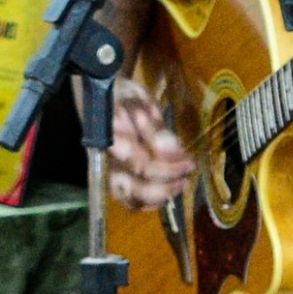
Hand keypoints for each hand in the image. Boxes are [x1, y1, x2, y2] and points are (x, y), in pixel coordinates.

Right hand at [106, 76, 192, 211]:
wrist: (103, 94)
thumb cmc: (123, 96)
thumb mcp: (141, 102)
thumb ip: (155, 128)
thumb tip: (174, 152)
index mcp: (113, 140)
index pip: (140, 165)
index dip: (168, 168)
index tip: (189, 161)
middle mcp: (109, 160)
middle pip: (131, 190)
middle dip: (163, 188)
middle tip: (186, 176)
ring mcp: (111, 169)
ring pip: (129, 198)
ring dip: (158, 197)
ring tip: (181, 183)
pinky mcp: (117, 175)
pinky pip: (130, 197)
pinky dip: (150, 200)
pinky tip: (168, 188)